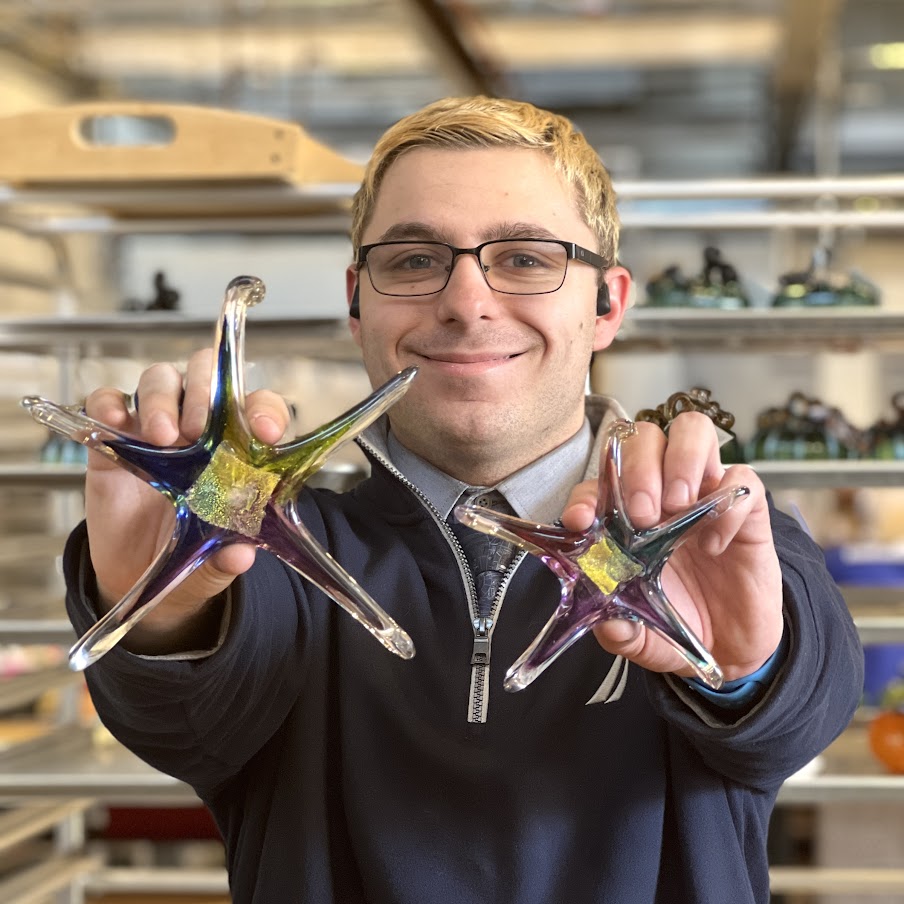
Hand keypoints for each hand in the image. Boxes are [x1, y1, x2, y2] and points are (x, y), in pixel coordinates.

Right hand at [82, 349, 291, 641]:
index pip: (259, 407)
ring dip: (163, 399)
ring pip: (161, 380)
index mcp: (237, 446)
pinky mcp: (114, 438)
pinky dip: (108, 403)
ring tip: (163, 437)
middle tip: (198, 430)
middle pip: (206, 376)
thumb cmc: (191, 552)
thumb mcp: (214, 562)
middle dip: (205, 394)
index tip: (265, 432)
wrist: (140, 573)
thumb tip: (241, 554)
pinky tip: (114, 422)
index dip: (265, 411)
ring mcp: (155, 427)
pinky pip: (107, 401)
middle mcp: (200, 426)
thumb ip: (228, 557)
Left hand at [560, 412, 783, 681]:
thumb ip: (621, 632)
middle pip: (643, 436)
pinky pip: (742, 477)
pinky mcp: (747, 508)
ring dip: (680, 460)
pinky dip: (727, 503)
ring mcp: (704, 494)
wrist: (732, 647)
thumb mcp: (641, 636)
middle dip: (637, 468)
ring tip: (677, 507)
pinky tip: (715, 543)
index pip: (598, 480)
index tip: (582, 521)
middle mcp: (661, 492)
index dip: (586, 494)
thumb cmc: (677, 622)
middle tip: (643, 516)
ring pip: (692, 430)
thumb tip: (609, 625)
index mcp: (624, 516)